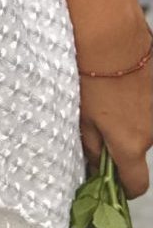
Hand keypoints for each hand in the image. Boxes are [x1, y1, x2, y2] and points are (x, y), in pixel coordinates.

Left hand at [80, 52, 152, 199]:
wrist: (111, 39)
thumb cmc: (90, 77)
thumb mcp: (81, 116)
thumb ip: (91, 146)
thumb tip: (95, 164)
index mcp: (129, 145)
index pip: (136, 183)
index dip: (124, 188)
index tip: (112, 185)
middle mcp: (151, 133)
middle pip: (136, 150)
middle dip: (119, 144)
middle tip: (96, 125)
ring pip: (142, 126)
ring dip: (127, 120)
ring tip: (104, 98)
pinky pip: (147, 106)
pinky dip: (135, 102)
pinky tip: (118, 85)